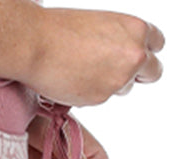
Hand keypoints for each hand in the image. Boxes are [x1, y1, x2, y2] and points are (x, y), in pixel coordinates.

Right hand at [27, 10, 164, 107]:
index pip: (157, 44)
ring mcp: (119, 79)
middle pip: (153, 71)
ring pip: (125, 87)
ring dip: (112, 83)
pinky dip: (92, 92)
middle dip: (140, 74)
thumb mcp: (103, 24)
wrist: (37, 44)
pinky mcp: (102, 98)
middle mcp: (134, 55)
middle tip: (121, 72)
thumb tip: (125, 56)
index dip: (146, 51)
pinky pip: (102, 98)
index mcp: (136, 29)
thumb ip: (121, 40)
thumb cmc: (62, 29)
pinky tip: (74, 78)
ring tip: (85, 69)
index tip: (139, 57)